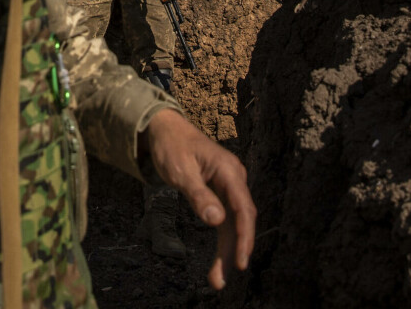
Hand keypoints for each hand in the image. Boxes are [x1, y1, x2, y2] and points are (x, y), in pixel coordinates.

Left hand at [141, 109, 254, 289]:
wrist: (165, 130)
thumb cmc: (172, 147)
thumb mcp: (180, 171)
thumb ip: (198, 195)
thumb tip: (216, 220)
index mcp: (229, 172)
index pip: (244, 209)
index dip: (245, 237)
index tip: (241, 261)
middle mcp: (234, 180)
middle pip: (241, 221)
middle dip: (234, 252)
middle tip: (221, 281)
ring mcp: (229, 188)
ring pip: (234, 225)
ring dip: (228, 251)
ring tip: (217, 280)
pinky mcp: (221, 195)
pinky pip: (226, 221)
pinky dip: (223, 241)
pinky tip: (220, 260)